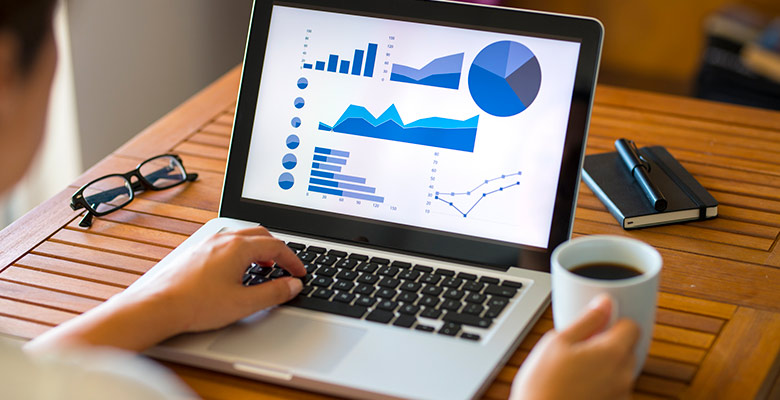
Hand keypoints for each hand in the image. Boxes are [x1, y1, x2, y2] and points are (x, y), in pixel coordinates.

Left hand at [27, 226, 304, 352]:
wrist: (158, 306)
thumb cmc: (196, 305)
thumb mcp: (244, 303)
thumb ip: (273, 293)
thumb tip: (292, 286)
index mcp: (239, 247)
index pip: (276, 246)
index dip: (293, 260)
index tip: (299, 273)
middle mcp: (223, 240)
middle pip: (260, 234)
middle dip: (278, 249)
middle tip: (285, 266)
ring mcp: (207, 244)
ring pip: (242, 236)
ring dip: (259, 248)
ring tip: (263, 267)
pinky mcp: (196, 252)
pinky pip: (226, 242)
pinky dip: (241, 251)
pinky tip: (236, 270)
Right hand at [510, 295, 639, 399]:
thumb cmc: (544, 386)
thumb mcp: (558, 341)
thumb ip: (587, 319)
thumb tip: (604, 303)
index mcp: (613, 353)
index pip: (632, 326)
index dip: (614, 321)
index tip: (598, 322)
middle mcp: (623, 375)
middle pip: (627, 348)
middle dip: (607, 343)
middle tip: (580, 345)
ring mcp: (620, 394)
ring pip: (619, 369)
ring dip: (604, 364)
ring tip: (574, 368)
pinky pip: (612, 387)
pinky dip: (600, 383)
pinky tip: (577, 384)